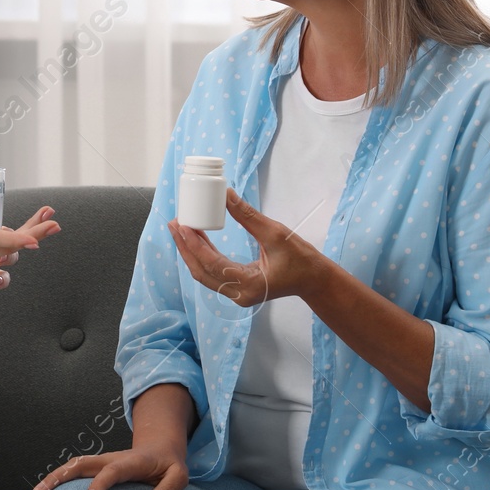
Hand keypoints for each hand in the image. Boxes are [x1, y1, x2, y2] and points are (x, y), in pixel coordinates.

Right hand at [26, 443, 188, 489]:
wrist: (161, 446)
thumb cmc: (169, 464)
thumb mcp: (179, 475)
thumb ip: (169, 488)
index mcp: (131, 462)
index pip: (111, 471)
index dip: (99, 484)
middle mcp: (111, 459)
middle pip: (80, 465)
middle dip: (59, 479)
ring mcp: (101, 462)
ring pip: (71, 467)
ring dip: (51, 480)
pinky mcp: (96, 467)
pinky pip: (73, 472)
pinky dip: (55, 481)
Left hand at [167, 187, 327, 306]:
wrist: (314, 279)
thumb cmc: (300, 259)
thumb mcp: (275, 234)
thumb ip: (248, 216)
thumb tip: (226, 195)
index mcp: (249, 284)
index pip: (212, 264)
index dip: (194, 244)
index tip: (182, 225)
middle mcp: (239, 294)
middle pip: (201, 271)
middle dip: (185, 247)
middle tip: (175, 223)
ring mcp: (237, 293)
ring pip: (204, 273)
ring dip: (191, 251)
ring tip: (181, 228)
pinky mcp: (238, 287)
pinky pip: (213, 272)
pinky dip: (202, 255)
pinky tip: (196, 237)